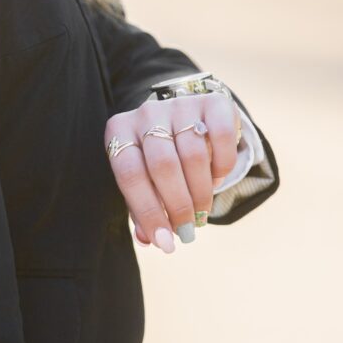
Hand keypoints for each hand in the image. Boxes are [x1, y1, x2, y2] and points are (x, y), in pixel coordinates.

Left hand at [103, 93, 239, 251]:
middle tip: (188, 229)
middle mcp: (146, 112)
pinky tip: (217, 178)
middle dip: (178, 205)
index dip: (147, 211)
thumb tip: (150, 240)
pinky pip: (222, 137)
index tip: (164, 241)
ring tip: (202, 208)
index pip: (129, 174)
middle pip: (162, 166)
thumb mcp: (143, 179)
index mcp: (120, 131)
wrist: (183, 116)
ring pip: (193, 155)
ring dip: (201, 191)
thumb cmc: (156, 158)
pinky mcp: (212, 101)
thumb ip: (143, 209)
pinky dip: (223, 165)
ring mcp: (179, 104)